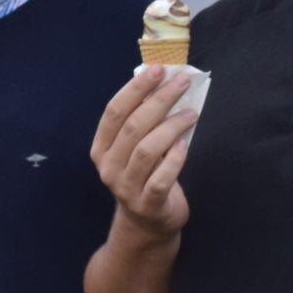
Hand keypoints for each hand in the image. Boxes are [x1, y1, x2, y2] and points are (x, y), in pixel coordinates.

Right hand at [90, 66, 197, 238]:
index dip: (136, 88)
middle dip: (159, 100)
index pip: (114, 111)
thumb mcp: (135, 149)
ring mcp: (126, 188)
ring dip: (171, 126)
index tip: (159, 70)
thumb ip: (142, 122)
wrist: (147, 223)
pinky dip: (174, 160)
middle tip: (182, 83)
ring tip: (191, 113)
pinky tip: (185, 145)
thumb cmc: (145, 175)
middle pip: (133, 126)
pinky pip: (160, 179)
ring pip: (147, 150)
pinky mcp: (147, 204)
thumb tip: (164, 83)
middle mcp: (108, 167)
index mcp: (101, 148)